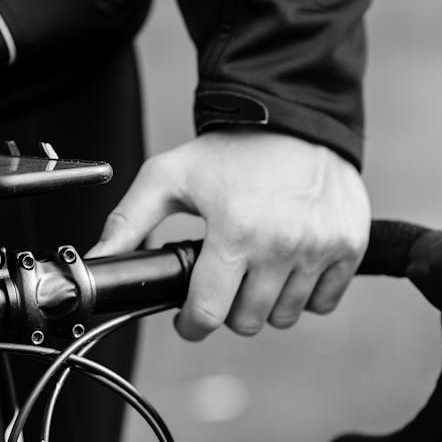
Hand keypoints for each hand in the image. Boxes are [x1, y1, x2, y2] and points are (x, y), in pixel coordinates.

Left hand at [90, 130, 370, 339]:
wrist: (298, 119)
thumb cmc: (232, 149)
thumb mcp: (170, 175)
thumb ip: (128, 221)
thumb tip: (93, 262)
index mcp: (235, 232)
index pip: (208, 313)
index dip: (191, 323)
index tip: (189, 317)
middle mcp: (282, 245)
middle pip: (248, 322)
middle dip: (229, 310)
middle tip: (225, 284)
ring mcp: (320, 249)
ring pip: (286, 317)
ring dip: (267, 303)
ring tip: (258, 272)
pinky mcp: (348, 247)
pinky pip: (323, 303)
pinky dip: (306, 295)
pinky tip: (291, 267)